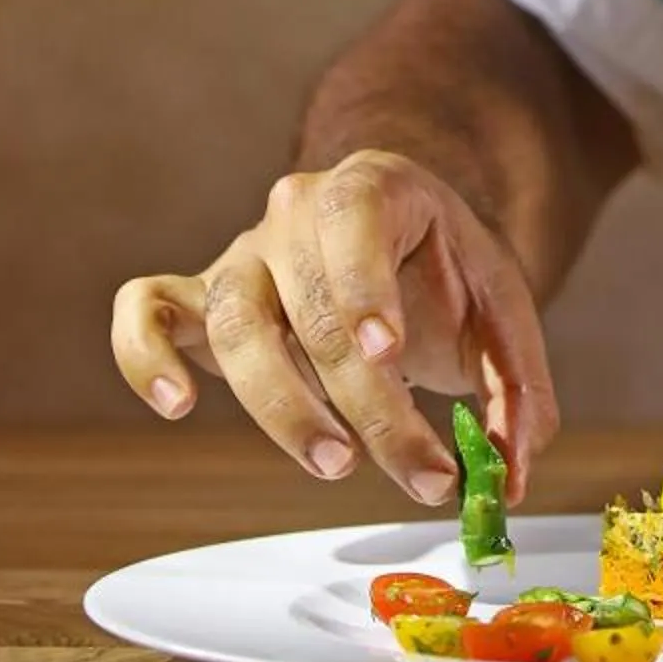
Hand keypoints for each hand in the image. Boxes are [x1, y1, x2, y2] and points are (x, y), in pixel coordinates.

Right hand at [110, 149, 559, 506]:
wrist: (394, 242)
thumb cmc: (441, 274)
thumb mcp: (499, 311)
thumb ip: (518, 386)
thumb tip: (512, 475)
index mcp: (375, 187)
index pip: (355, 216)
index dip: (364, 285)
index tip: (388, 353)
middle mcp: (295, 212)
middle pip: (310, 304)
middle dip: (365, 400)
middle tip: (417, 469)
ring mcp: (242, 253)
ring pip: (234, 322)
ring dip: (280, 404)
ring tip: (335, 463)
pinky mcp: (198, 297)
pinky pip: (144, 311)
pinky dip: (146, 355)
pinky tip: (177, 403)